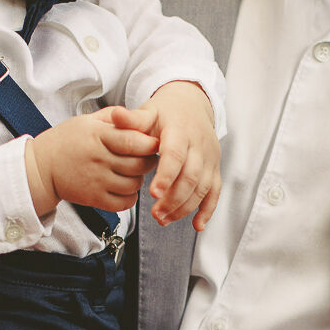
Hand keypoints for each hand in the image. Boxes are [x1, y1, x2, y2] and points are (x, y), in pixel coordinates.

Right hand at [26, 110, 158, 216]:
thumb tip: (137, 116)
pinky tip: (125, 188)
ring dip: (139, 179)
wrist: (42, 167)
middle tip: (146, 158)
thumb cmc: (67, 141)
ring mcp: (96, 180)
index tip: (154, 143)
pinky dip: (130, 197)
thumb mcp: (87, 121)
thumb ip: (113, 117)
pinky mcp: (93, 198)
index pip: (133, 141)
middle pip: (138, 165)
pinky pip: (123, 203)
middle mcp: (98, 159)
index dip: (149, 144)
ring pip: (134, 184)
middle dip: (149, 162)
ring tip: (133, 172)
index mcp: (98, 136)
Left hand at [140, 82, 220, 229]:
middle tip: (156, 215)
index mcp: (180, 131)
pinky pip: (214, 192)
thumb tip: (115, 115)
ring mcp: (209, 159)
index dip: (166, 175)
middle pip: (190, 176)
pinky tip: (197, 225)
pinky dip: (208, 210)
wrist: (191, 104)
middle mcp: (199, 146)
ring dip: (185, 207)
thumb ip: (133, 119)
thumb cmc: (165, 112)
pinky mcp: (214, 169)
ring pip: (202, 187)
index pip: (176, 155)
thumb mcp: (148, 111)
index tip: (153, 193)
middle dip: (174, 199)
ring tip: (164, 220)